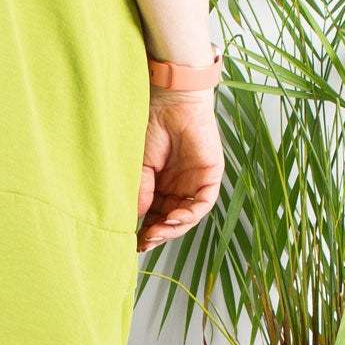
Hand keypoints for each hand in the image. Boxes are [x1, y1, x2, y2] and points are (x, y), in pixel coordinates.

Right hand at [137, 90, 223, 251]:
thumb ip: (141, 193)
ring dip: (173, 228)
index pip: (154, 215)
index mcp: (160, 184)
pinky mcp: (210, 176)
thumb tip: (136, 221)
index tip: (134, 242)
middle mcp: (178, 186)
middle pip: (171, 220)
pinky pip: (203, 203)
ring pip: (188, 216)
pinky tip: (174, 218)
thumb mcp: (140, 167)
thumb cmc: (150, 126)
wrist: (169, 101)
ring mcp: (194, 182)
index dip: (146, 230)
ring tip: (157, 231)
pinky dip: (190, 214)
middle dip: (159, 233)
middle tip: (145, 241)